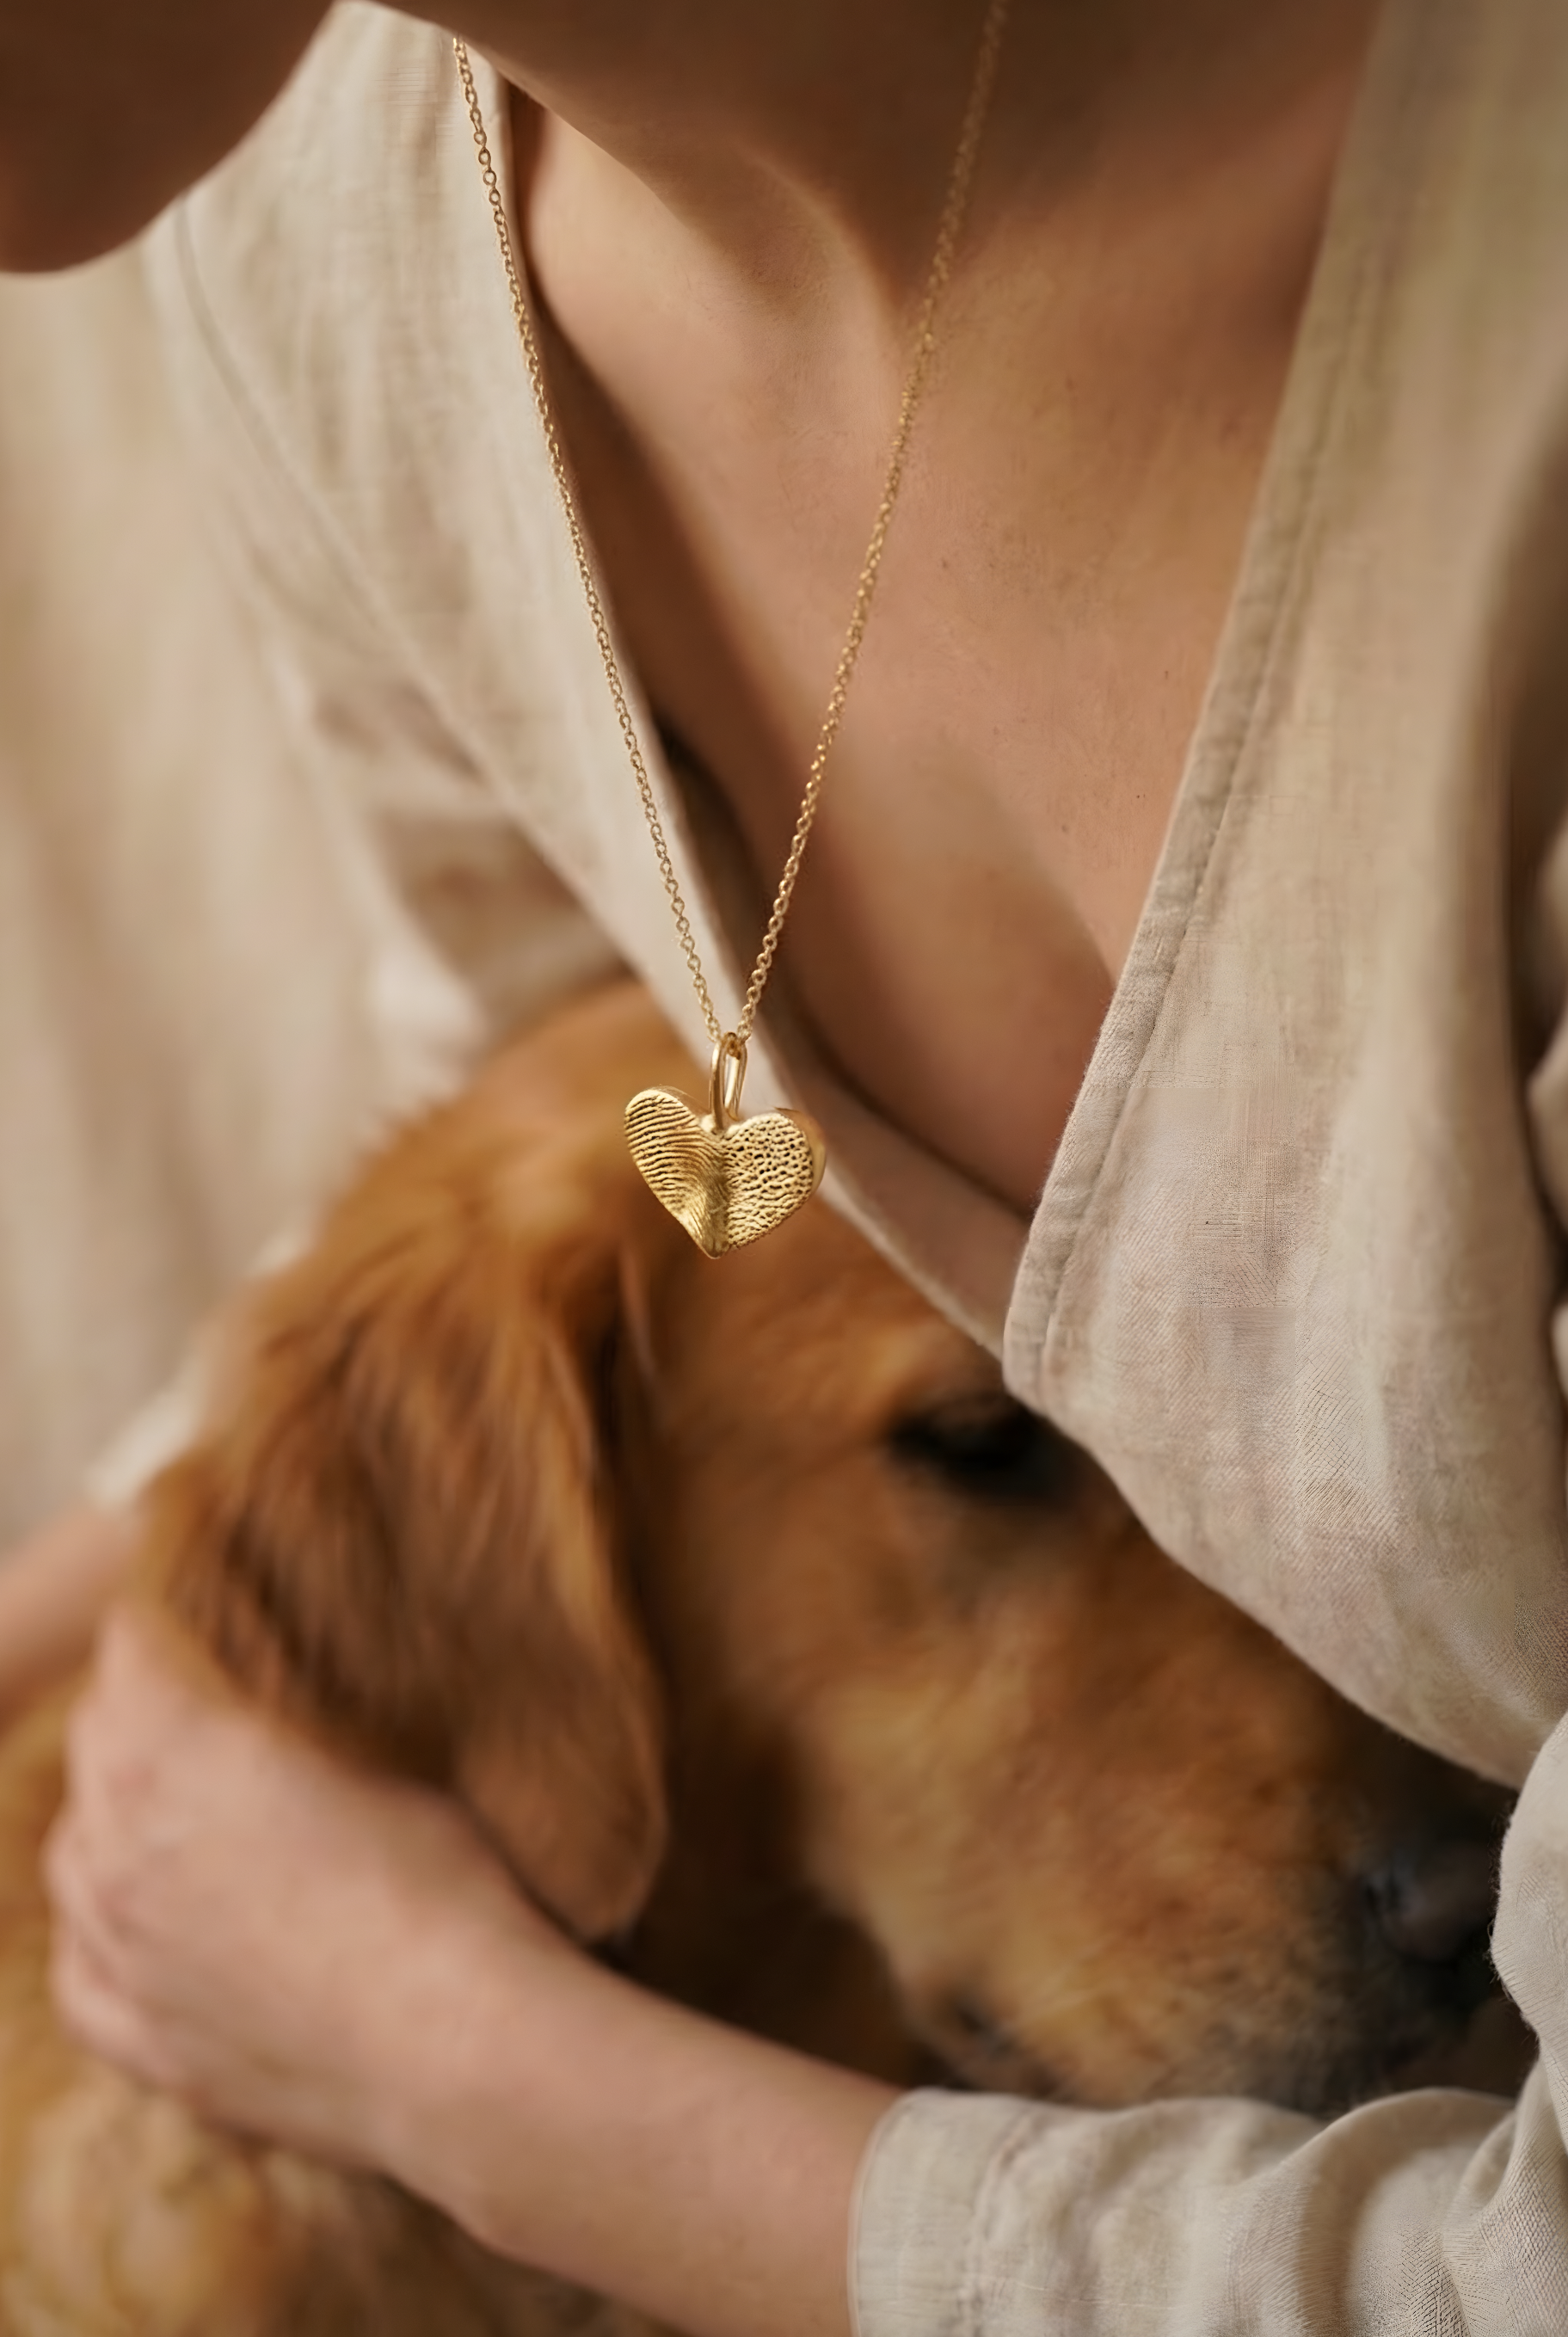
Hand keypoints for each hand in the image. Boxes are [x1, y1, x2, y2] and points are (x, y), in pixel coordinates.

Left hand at [46, 1601, 567, 2170]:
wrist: (455, 2045)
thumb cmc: (440, 1881)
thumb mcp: (379, 1751)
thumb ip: (296, 1708)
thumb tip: (288, 1668)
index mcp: (166, 1750)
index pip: (131, 1642)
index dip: (174, 1612)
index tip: (207, 1601)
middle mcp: (115, 1846)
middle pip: (97, 1736)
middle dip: (144, 1703)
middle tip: (211, 1694)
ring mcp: (119, 1952)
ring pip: (72, 1852)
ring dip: (113, 1813)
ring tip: (182, 1805)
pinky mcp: (143, 2042)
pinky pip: (79, 1971)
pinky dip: (102, 1932)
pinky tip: (142, 1923)